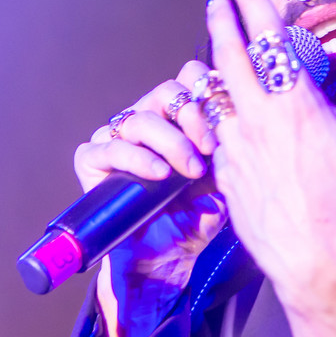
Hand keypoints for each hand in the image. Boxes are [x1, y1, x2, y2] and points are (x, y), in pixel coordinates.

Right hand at [73, 60, 228, 336]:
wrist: (168, 258)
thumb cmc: (198, 214)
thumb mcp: (223, 176)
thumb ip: (228, 144)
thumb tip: (243, 118)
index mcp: (178, 115)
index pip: (190, 78)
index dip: (209, 90)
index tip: (229, 118)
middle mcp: (147, 119)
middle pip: (166, 92)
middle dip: (192, 115)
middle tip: (210, 146)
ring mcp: (117, 137)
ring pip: (140, 118)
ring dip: (171, 142)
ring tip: (191, 169)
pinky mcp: (92, 161)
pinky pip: (109, 147)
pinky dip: (136, 158)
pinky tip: (159, 173)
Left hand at [205, 0, 335, 336]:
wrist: (315, 262)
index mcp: (297, 105)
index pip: (268, 41)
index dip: (253, 3)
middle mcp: (260, 118)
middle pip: (229, 56)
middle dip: (222, 22)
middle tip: (217, 0)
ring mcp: (236, 146)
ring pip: (216, 93)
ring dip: (215, 67)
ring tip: (216, 51)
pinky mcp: (224, 171)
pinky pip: (215, 130)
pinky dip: (216, 113)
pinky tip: (222, 111)